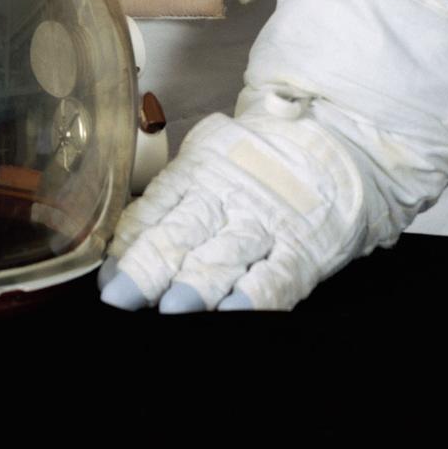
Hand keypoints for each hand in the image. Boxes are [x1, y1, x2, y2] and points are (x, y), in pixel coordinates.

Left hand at [97, 98, 375, 313]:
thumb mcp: (214, 157)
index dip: (128, 246)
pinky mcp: (305, 244)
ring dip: (197, 286)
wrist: (341, 135)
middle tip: (122, 299)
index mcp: (200, 171)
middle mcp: (228, 195)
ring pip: (225, 256)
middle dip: (149, 270)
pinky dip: (255, 296)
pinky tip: (234, 313)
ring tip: (173, 308)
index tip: (106, 279)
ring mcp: (268, 220)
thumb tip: (128, 242)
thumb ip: (178, 194)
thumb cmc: (264, 156)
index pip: (155, 210)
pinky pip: (277, 273)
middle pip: (182, 235)